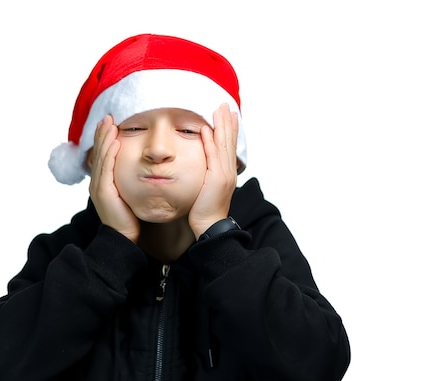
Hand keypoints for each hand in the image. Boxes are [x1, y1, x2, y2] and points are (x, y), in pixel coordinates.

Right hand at [88, 115, 139, 242]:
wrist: (124, 238)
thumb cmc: (129, 219)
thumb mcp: (129, 196)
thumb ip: (131, 182)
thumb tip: (143, 169)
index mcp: (102, 182)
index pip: (103, 155)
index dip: (105, 139)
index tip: (110, 123)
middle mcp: (97, 182)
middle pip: (99, 152)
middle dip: (102, 134)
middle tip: (108, 118)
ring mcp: (99, 187)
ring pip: (102, 157)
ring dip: (105, 139)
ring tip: (110, 125)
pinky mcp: (104, 192)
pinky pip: (106, 169)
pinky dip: (110, 155)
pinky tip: (115, 143)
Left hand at [188, 103, 238, 237]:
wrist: (209, 226)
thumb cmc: (204, 210)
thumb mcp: (206, 188)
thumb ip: (205, 174)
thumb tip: (200, 166)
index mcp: (227, 172)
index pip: (228, 146)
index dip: (229, 129)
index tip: (229, 113)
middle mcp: (228, 171)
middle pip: (229, 141)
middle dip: (228, 122)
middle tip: (225, 104)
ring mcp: (224, 174)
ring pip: (224, 145)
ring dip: (222, 126)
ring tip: (220, 110)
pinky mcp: (217, 179)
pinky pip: (213, 157)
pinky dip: (211, 142)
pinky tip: (207, 130)